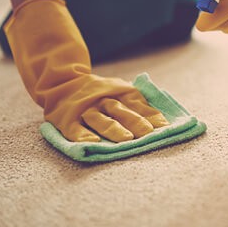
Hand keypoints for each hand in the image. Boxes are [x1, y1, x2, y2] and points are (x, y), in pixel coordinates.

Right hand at [4, 0, 168, 141]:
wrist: (63, 83)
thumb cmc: (101, 93)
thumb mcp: (121, 92)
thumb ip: (139, 106)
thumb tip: (163, 123)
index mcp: (118, 92)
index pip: (136, 103)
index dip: (149, 114)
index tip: (163, 126)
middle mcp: (102, 99)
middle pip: (120, 110)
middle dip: (134, 121)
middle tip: (147, 133)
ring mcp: (85, 109)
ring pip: (100, 119)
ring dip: (113, 128)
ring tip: (126, 140)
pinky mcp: (68, 120)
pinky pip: (75, 129)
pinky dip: (83, 135)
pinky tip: (92, 143)